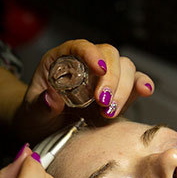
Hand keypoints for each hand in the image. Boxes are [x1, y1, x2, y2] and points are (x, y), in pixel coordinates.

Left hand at [12, 40, 154, 142]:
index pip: (80, 46)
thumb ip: (40, 106)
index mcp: (61, 59)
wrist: (45, 131)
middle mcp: (86, 63)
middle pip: (109, 55)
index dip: (92, 54)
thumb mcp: (31, 112)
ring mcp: (104, 77)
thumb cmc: (36, 116)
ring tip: (110, 112)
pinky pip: (134, 83)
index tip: (99, 69)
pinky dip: (141, 85)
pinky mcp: (117, 92)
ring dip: (124, 88)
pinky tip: (144, 91)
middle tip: (103, 103)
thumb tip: (51, 98)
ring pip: (125, 67)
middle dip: (111, 79)